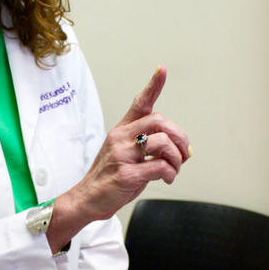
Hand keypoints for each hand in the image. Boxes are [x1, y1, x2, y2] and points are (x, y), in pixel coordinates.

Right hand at [48, 66, 190, 249]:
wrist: (85, 199)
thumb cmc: (109, 178)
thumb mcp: (123, 154)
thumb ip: (147, 146)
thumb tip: (180, 149)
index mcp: (121, 130)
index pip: (139, 103)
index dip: (153, 85)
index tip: (161, 69)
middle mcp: (121, 138)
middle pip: (160, 122)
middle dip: (180, 137)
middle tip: (183, 154)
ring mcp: (122, 155)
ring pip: (163, 143)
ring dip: (176, 159)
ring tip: (173, 170)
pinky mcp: (127, 174)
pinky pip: (160, 166)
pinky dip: (170, 173)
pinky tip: (166, 179)